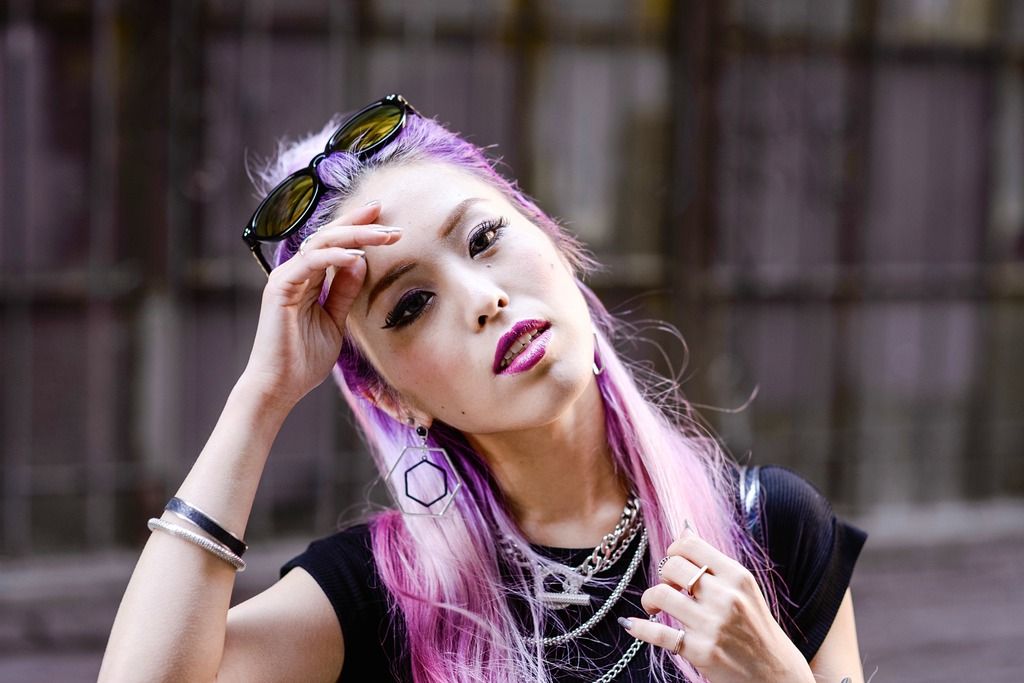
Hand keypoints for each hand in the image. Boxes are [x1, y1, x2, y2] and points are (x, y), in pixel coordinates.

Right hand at [241, 201, 402, 407]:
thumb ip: (345, 291)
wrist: (281, 386)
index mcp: (307, 278)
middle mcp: (295, 272)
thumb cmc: (304, 359)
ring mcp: (285, 277)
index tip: (385, 221)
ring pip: (322, 242)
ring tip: (384, 235)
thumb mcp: (336, 320)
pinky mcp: (280, 287)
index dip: (358, 228)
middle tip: (388, 218)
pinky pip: (311, 263)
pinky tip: (357, 255)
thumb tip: (361, 261)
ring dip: (355, 236)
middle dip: (360, 223)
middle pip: (328, 235)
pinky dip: (335, 256)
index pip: (334, 244)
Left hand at [622, 525, 811, 682]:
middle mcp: (726, 597)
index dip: (674, 551)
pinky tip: (631, 624)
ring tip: (655, 607)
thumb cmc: (756, 627)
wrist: (777, 674)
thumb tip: (684, 528)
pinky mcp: (700, 651)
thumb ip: (714, 562)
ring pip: (661, 594)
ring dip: (650, 599)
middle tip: (669, 588)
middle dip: (663, 575)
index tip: (674, 564)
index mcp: (737, 576)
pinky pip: (657, 633)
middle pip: (672, 566)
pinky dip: (639, 627)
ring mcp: (712, 625)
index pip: (690, 544)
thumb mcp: (744, 589)